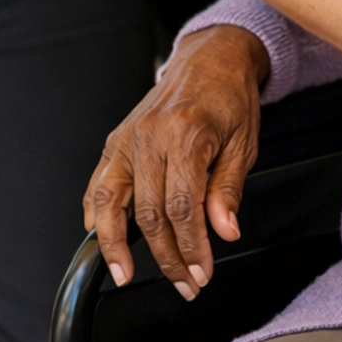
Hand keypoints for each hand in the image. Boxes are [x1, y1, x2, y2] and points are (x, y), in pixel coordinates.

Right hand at [84, 25, 268, 295]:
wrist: (211, 58)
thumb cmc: (230, 98)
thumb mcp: (245, 142)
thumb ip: (228, 189)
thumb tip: (224, 232)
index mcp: (186, 134)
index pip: (183, 207)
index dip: (192, 248)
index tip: (202, 273)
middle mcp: (150, 137)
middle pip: (149, 213)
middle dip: (166, 257)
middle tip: (184, 283)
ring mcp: (127, 138)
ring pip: (110, 202)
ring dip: (115, 246)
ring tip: (125, 275)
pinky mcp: (115, 140)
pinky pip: (98, 184)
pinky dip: (96, 215)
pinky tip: (103, 239)